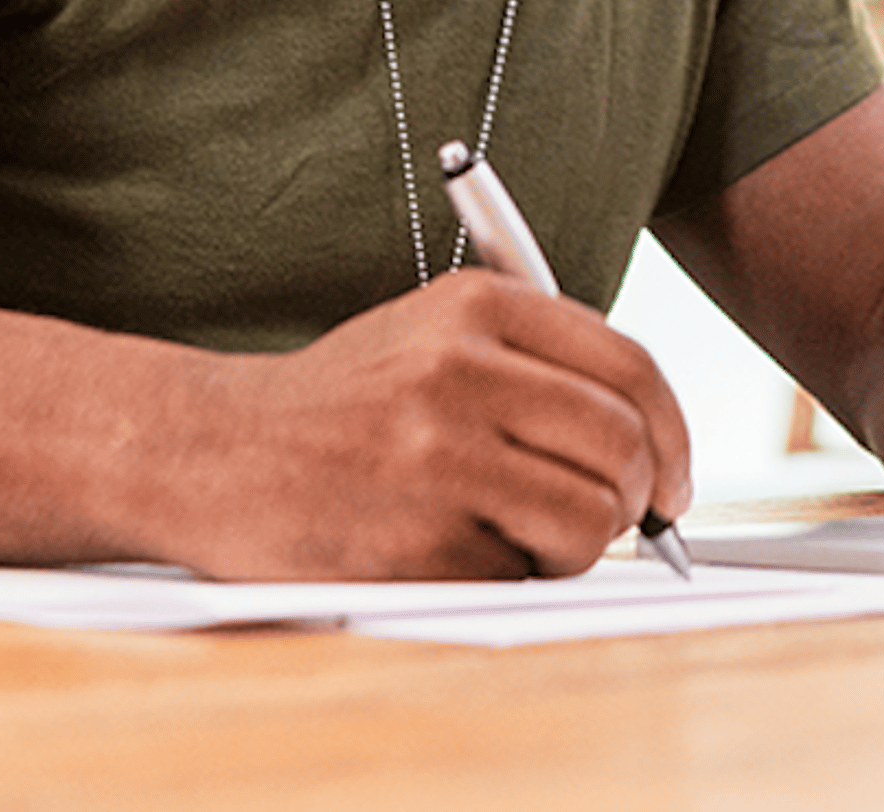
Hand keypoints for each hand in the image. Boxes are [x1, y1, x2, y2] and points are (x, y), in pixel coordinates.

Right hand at [181, 269, 693, 579]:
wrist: (210, 451)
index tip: (673, 478)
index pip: (630, 368)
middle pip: (623, 447)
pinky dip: (506, 577)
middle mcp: (459, 370)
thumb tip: (656, 441)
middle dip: (636, 500)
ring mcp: (435, 455)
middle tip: (612, 521)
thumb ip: (541, 363)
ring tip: (524, 537)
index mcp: (477, 306)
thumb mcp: (436, 335)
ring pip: (589, 519)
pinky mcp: (412, 538)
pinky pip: (519, 575)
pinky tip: (454, 551)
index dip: (674, 433)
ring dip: (575, 548)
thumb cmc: (343, 404)